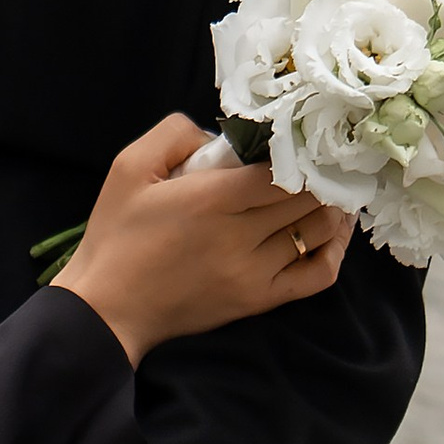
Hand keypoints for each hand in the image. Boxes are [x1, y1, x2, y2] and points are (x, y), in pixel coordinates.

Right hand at [52, 116, 350, 362]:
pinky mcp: (258, 300)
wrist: (108, 309)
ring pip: (316, 231)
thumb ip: (174, 134)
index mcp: (211, 199)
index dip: (300, 152)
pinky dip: (335, 250)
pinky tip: (336, 231)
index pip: (280, 170)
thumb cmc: (116, 234)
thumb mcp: (129, 166)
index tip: (303, 137)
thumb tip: (218, 134)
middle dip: (321, 174)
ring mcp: (254, 272)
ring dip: (333, 206)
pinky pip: (317, 276)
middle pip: (305, 198)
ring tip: (336, 186)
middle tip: (327, 157)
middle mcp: (240, 236)